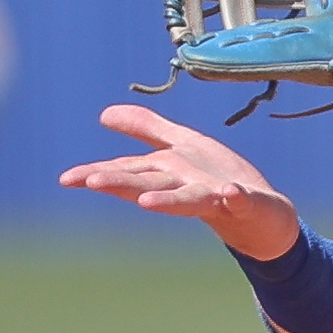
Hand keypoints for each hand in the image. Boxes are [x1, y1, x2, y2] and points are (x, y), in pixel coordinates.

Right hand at [58, 104, 299, 259]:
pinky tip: (230, 193)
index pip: (127, 171)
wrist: (266, 218)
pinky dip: (235, 198)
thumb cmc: (219, 180)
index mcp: (168, 173)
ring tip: (145, 201)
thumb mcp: (181, 147)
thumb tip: (104, 113)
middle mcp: (185, 188)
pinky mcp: (247, 203)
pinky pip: (241, 200)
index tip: (66, 179)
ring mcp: (216, 197)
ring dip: (166, 199)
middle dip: (121, 183)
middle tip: (90, 182)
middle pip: (149, 183)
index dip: (97, 172)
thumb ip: (146, 130)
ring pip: (186, 199)